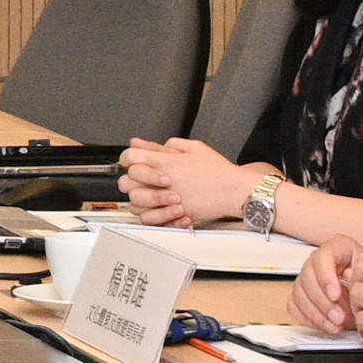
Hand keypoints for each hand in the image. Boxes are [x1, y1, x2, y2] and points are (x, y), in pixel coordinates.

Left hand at [115, 141, 258, 230]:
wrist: (235, 190)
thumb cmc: (219, 172)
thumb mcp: (194, 148)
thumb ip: (167, 145)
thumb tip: (145, 143)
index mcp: (165, 161)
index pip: (129, 156)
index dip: (128, 158)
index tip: (134, 162)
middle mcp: (161, 179)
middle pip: (126, 180)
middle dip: (131, 180)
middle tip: (142, 181)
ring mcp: (165, 198)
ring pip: (134, 202)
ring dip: (141, 199)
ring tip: (154, 196)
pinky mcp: (173, 214)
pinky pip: (149, 218)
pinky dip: (152, 215)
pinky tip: (162, 209)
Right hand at [293, 239, 362, 334]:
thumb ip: (362, 278)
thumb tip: (350, 283)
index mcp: (338, 247)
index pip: (322, 257)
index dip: (326, 277)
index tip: (336, 296)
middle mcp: (318, 260)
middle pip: (308, 277)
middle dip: (322, 302)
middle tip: (338, 317)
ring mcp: (307, 277)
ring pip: (299, 293)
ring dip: (316, 314)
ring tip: (335, 325)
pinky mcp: (301, 294)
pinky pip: (294, 305)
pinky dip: (308, 318)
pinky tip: (324, 325)